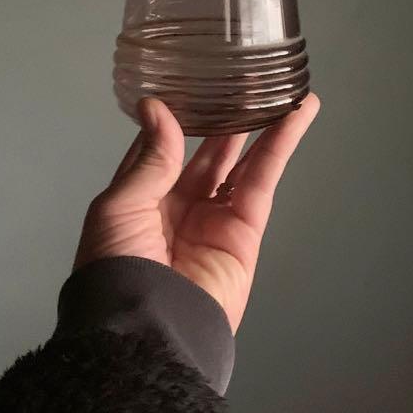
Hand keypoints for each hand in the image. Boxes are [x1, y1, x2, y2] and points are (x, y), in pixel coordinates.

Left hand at [75, 93, 319, 331]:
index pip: (158, 151)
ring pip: (240, 163)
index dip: (174, 120)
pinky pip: (263, 182)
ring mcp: (213, 221)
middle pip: (205, 155)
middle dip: (221, 121)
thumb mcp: (120, 206)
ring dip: (259, 126)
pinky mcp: (245, 233)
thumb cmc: (118, 265)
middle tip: (240, 82)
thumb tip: (156, 107)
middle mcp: (176, 209)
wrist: (147, 330)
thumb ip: (150, 159)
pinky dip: (280, 147)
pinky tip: (294, 115)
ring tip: (279, 87)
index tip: (188, 83)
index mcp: (138, 203)